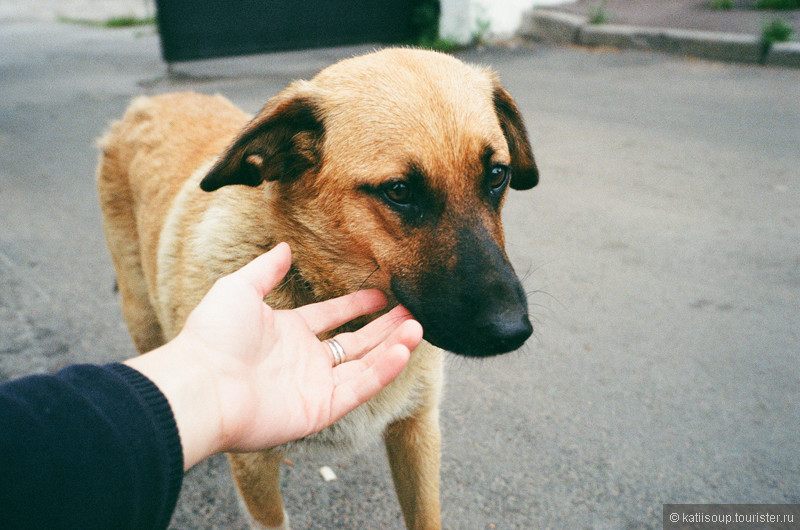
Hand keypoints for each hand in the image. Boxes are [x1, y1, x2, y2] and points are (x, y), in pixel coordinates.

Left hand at [126, 243, 422, 469]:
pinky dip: (383, 370)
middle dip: (385, 327)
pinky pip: (359, 388)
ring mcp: (313, 386)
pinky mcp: (319, 409)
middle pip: (355, 342)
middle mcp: (304, 361)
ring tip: (418, 327)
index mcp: (287, 333)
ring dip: (392, 347)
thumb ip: (265, 270)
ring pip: (364, 365)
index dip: (357, 305)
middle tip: (414, 311)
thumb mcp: (238, 289)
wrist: (201, 385)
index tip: (382, 294)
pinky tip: (403, 350)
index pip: (331, 317)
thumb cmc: (213, 337)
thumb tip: (283, 247)